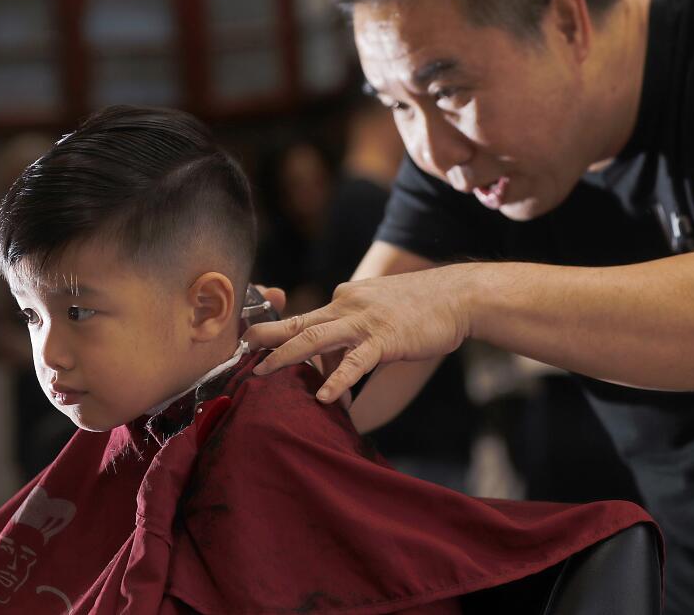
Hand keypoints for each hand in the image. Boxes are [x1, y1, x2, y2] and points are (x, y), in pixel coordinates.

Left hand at [246, 264, 474, 402]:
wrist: (456, 296)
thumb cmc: (417, 310)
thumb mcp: (375, 318)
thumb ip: (349, 342)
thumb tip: (326, 374)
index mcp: (342, 301)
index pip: (303, 319)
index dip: (276, 334)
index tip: (250, 346)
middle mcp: (345, 306)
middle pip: (296, 323)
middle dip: (264, 338)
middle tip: (237, 351)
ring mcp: (363, 321)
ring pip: (315, 338)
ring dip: (285, 356)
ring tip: (262, 374)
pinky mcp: (384, 339)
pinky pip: (355, 362)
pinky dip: (338, 380)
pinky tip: (325, 397)